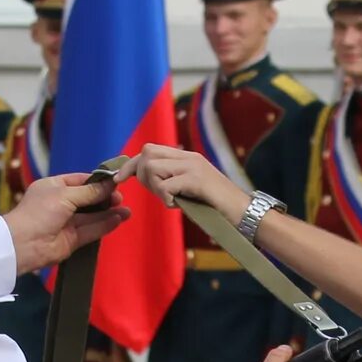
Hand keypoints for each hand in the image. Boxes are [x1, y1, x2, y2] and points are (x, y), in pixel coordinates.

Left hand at [2, 172, 126, 273]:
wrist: (23, 244)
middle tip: (121, 197)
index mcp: (54, 187)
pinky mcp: (72, 240)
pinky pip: (91, 230)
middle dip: (105, 197)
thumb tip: (110, 185)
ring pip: (92, 216)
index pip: (80, 180)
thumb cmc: (40, 212)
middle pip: (88, 199)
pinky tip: (119, 220)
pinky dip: (105, 225)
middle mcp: (60, 203)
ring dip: (109, 213)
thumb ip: (90, 192)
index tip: (115, 181)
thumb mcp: (65, 194)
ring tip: (127, 210)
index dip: (97, 181)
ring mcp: (66, 222)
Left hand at [129, 144, 251, 221]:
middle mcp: (187, 156)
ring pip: (153, 168)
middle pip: (147, 154)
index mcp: (185, 157)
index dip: (130, 165)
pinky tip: (178, 205)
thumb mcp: (190, 188)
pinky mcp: (196, 180)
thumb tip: (148, 179)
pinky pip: (166, 185)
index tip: (119, 179)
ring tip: (171, 199)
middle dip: (143, 176)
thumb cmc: (216, 206)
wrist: (242, 211)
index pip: (149, 150)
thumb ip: (171, 180)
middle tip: (159, 193)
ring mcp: (192, 166)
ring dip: (155, 188)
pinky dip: (166, 199)